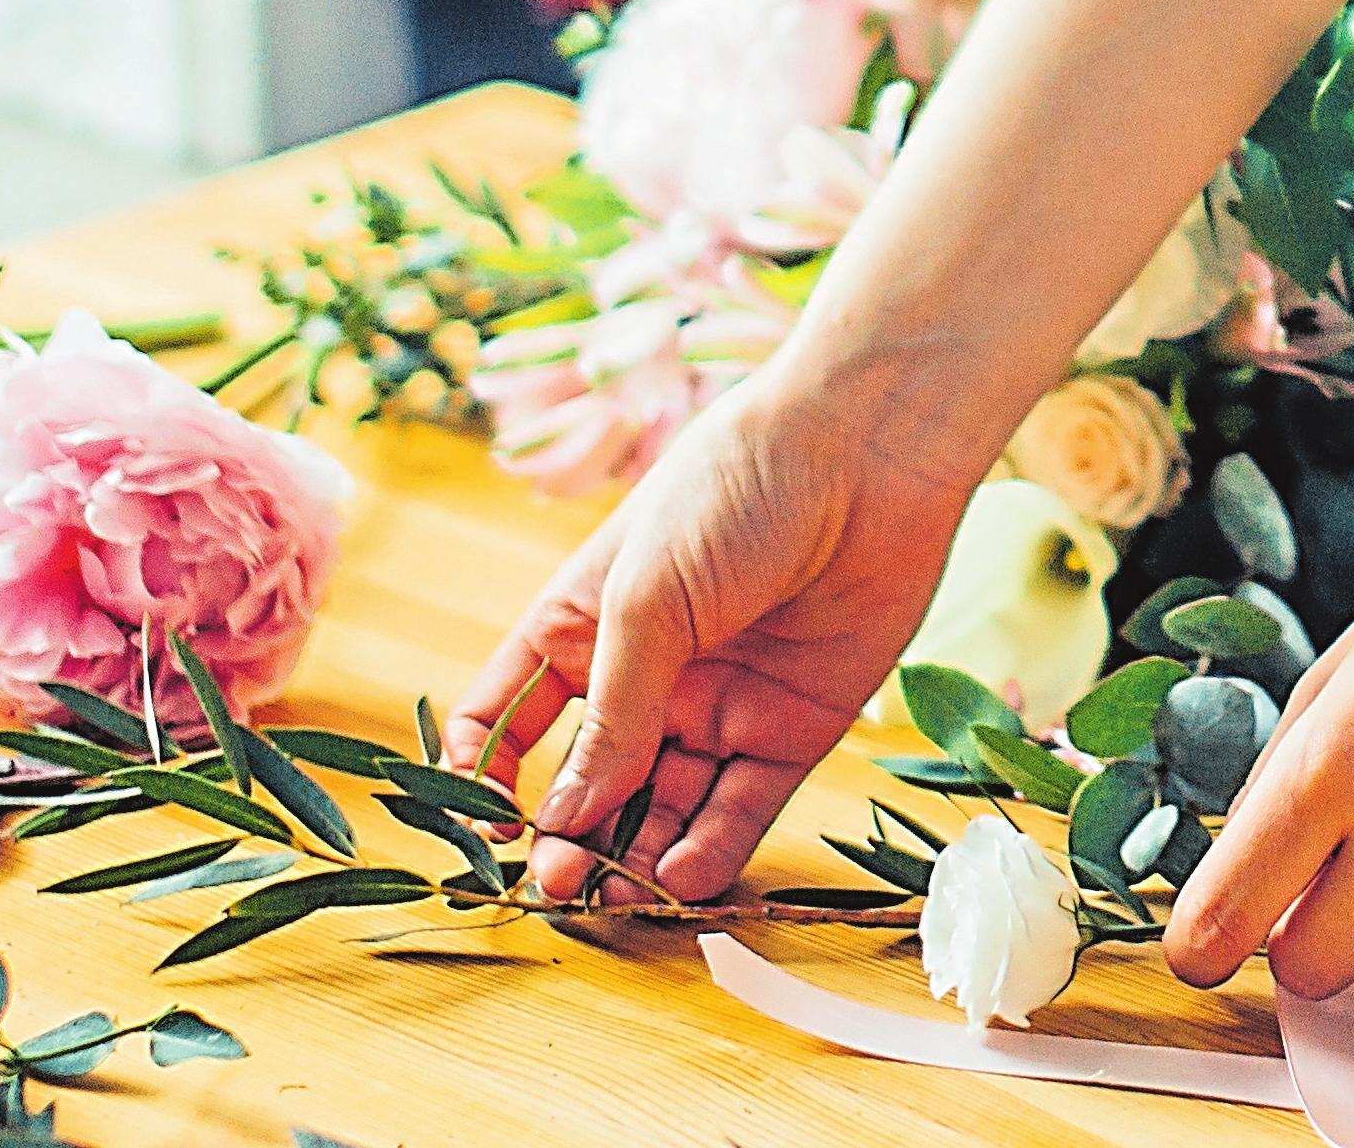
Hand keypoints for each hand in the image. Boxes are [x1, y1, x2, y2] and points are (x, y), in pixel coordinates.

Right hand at [440, 381, 985, 907]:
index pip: (508, 720)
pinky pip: (739, 810)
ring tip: (613, 899)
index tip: (486, 826)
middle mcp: (645, 679)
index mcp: (580, 630)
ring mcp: (716, 708)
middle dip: (567, 838)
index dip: (486, 775)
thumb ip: (611, 713)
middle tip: (557, 885)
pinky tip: (678, 880)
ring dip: (633, 860)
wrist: (866, 454)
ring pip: (662, 811)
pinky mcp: (790, 731)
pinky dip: (708, 852)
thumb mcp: (646, 599)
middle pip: (590, 783)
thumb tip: (561, 819)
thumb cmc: (733, 491)